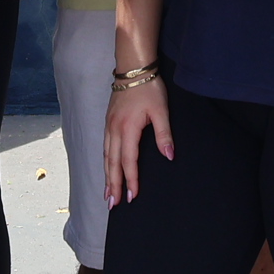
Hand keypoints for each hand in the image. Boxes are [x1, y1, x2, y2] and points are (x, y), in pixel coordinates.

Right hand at [105, 80, 172, 204]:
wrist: (133, 68)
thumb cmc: (148, 88)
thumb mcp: (161, 110)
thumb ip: (164, 135)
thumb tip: (169, 156)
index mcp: (127, 129)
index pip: (129, 161)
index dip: (130, 180)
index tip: (132, 196)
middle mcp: (114, 130)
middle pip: (112, 163)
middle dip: (112, 185)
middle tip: (112, 204)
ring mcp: (109, 126)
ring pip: (106, 156)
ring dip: (107, 176)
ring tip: (107, 193)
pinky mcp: (108, 122)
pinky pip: (105, 147)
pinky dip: (105, 162)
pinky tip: (107, 169)